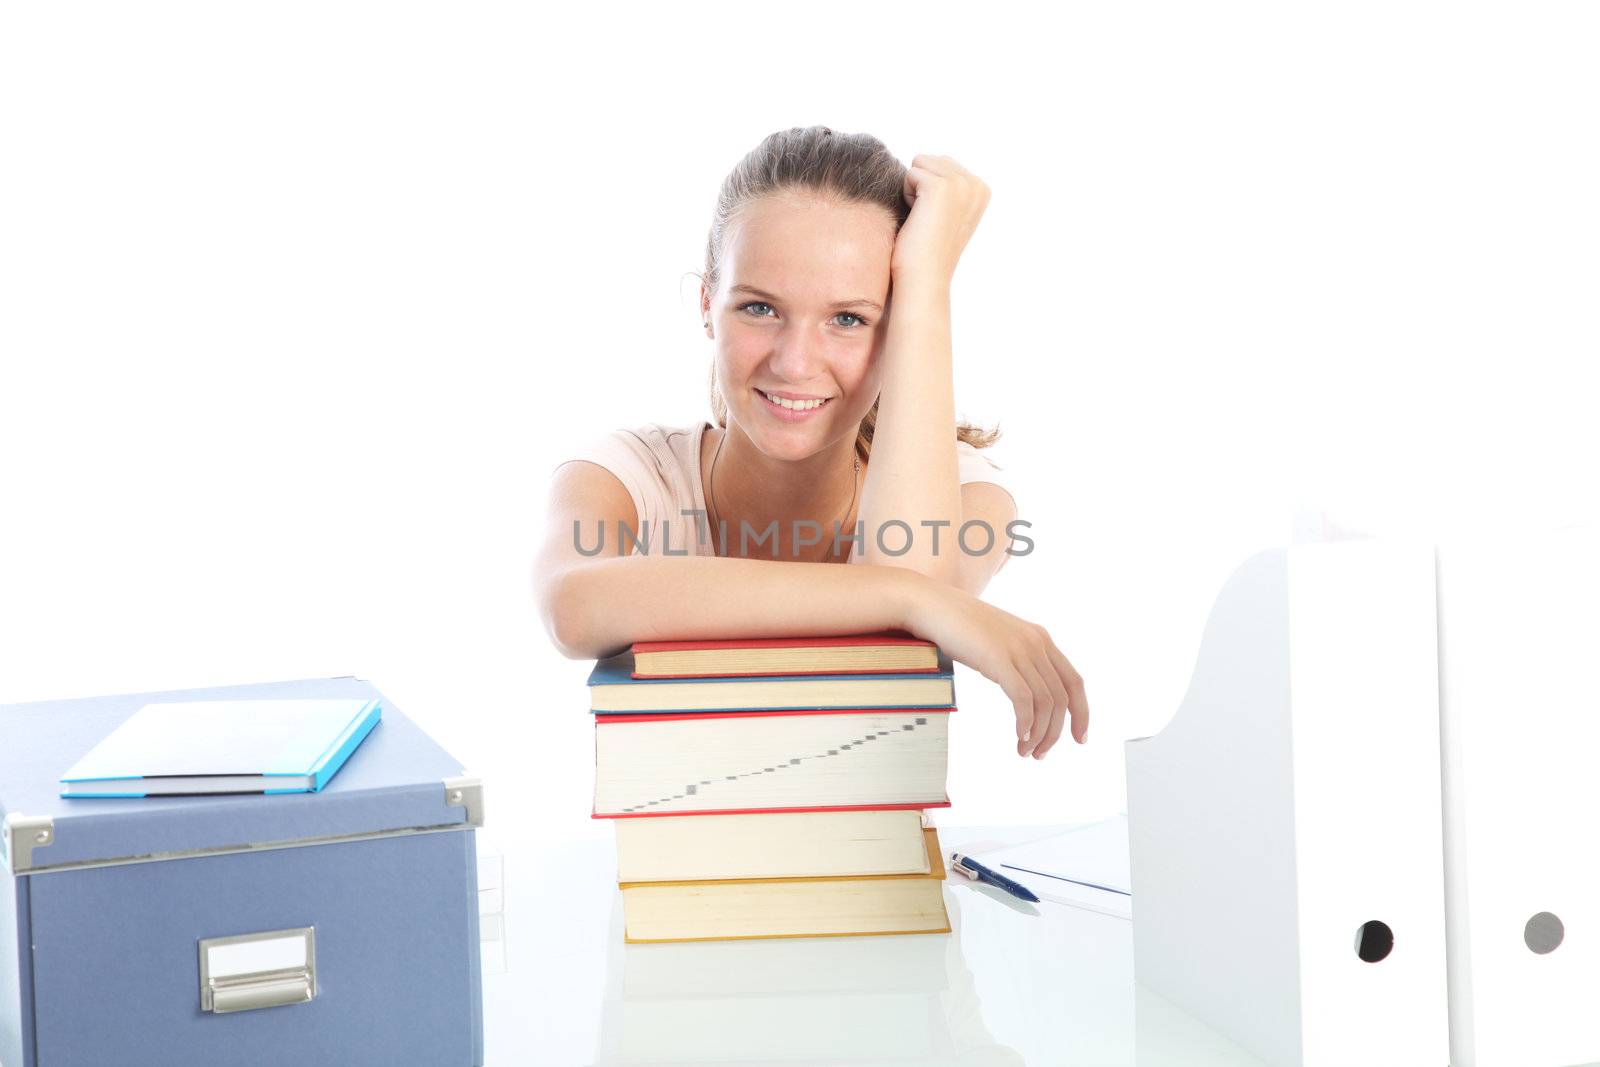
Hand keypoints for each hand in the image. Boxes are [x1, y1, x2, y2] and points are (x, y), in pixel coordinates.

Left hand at [891, 154, 990, 286]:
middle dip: (921, 186)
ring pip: (919, 164)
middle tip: (928, 219)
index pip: (943, 164)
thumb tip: (929, 160)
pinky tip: (917, 219)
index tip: (937, 218)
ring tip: (923, 218)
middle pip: (931, 160)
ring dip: (913, 190)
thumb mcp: (949, 213)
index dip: (930, 190)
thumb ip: (949, 186)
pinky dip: (906, 196)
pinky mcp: (940, 187)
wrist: (925, 276)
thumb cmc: (929, 249)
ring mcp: (960, 184)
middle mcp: (975, 184)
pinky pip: (910, 174)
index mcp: (981, 190)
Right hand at [903, 579, 1087, 757]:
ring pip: (1045, 702)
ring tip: (1025, 751)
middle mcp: (1036, 643)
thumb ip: (1015, 659)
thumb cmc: (958, 626)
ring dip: (1039, 733)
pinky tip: (1019, 735)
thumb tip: (1023, 691)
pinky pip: (1023, 699)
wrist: (932, 605)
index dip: (1081, 713)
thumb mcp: (998, 641)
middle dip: (1055, 732)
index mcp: (1040, 638)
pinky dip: (1026, 723)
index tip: (1079, 738)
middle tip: (1039, 754)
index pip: (1074, 682)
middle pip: (1062, 697)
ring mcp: (1018, 649)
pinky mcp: (998, 659)